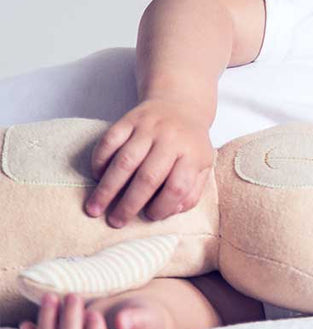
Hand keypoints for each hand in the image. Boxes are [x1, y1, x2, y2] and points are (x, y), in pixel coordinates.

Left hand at [19, 293, 171, 328]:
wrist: (130, 318)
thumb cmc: (144, 315)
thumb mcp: (150, 315)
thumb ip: (141, 320)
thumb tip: (122, 322)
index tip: (93, 314)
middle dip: (69, 326)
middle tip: (73, 297)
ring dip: (47, 328)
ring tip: (51, 299)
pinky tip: (28, 324)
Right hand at [85, 98, 214, 226]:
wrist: (180, 106)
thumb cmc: (190, 145)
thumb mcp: (202, 167)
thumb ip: (192, 191)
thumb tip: (171, 211)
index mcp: (193, 154)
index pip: (178, 187)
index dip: (163, 206)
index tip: (151, 217)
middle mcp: (171, 139)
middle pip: (148, 177)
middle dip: (129, 204)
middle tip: (115, 222)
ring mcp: (148, 128)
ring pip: (124, 161)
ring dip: (107, 188)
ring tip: (95, 208)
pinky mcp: (129, 119)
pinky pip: (109, 141)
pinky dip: (100, 161)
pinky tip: (96, 178)